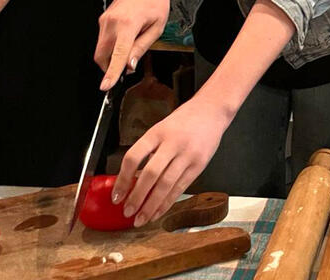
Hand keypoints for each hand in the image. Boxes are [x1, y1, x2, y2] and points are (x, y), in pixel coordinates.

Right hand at [95, 0, 169, 89]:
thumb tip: (130, 65)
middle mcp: (112, 22)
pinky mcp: (102, 18)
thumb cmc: (156, 3)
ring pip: (100, 49)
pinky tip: (124, 39)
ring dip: (110, 56)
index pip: (117, 54)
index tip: (106, 86)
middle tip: (128, 65)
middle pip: (102, 56)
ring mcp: (104, 20)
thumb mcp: (157, 28)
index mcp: (128, 24)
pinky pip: (102, 39)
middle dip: (110, 67)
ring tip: (130, 47)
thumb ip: (141, 47)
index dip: (111, 72)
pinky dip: (110, 46)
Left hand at [111, 95, 229, 225]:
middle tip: (127, 212)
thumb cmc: (185, 119)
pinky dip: (167, 202)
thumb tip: (132, 179)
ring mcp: (187, 154)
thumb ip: (149, 150)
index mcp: (157, 132)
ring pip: (166, 185)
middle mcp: (172, 143)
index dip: (122, 179)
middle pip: (150, 174)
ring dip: (151, 205)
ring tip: (141, 219)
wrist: (212, 109)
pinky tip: (158, 212)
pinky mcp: (199, 164)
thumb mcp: (162, 128)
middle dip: (137, 197)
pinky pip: (180, 187)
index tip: (116, 195)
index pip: (134, 157)